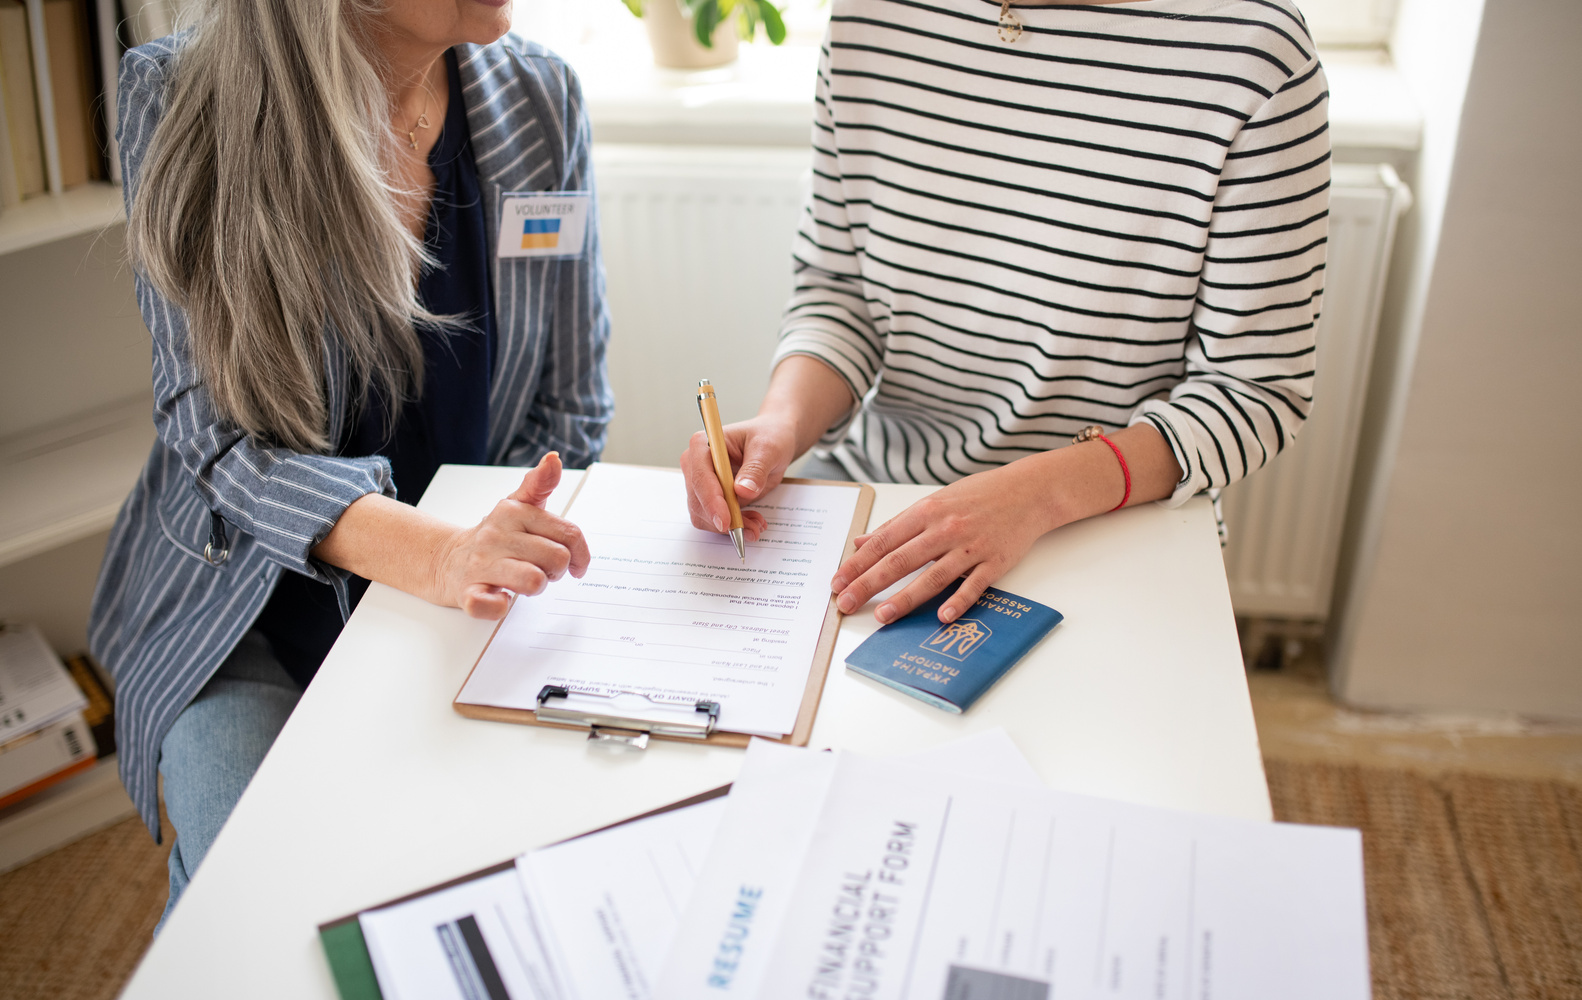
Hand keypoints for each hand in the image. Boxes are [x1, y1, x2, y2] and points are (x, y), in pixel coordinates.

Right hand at [429, 452, 590, 618]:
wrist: (447, 560)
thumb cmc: (495, 537)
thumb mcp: (518, 505)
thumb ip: (540, 484)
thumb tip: (554, 458)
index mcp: (513, 512)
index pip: (569, 533)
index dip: (581, 554)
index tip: (576, 564)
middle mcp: (496, 535)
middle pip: (557, 559)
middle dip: (556, 571)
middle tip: (542, 570)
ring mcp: (480, 564)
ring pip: (534, 581)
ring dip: (535, 587)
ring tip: (523, 582)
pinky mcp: (468, 593)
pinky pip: (493, 606)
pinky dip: (501, 607)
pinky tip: (500, 596)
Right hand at [680, 414, 799, 541]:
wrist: (774, 441)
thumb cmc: (769, 437)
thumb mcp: (768, 448)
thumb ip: (756, 469)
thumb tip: (743, 491)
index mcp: (703, 445)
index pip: (700, 477)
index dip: (711, 501)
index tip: (726, 521)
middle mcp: (696, 464)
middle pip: (698, 501)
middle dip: (724, 519)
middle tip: (752, 528)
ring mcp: (702, 483)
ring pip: (704, 515)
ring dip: (730, 525)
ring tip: (757, 524)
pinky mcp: (712, 498)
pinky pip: (715, 520)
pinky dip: (734, 525)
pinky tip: (752, 522)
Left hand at [830, 461, 1059, 625]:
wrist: (1028, 491)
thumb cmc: (978, 496)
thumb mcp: (933, 502)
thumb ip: (897, 525)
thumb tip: (861, 542)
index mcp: (925, 512)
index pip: (883, 542)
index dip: (857, 563)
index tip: (837, 581)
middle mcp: (945, 529)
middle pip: (900, 561)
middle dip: (869, 584)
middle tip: (846, 603)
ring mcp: (971, 547)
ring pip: (933, 576)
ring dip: (906, 598)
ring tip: (883, 616)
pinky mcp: (995, 562)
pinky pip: (973, 585)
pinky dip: (958, 602)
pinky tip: (942, 617)